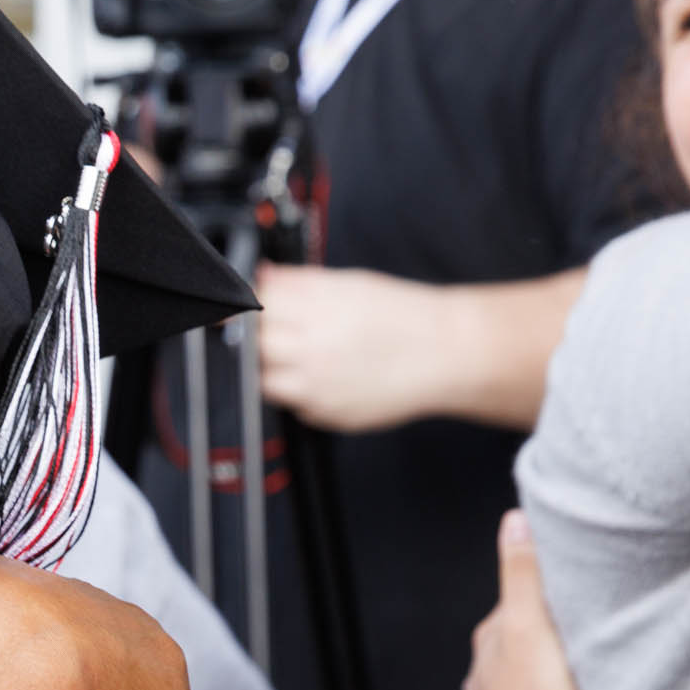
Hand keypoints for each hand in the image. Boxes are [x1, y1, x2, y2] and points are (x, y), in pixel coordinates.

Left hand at [254, 264, 447, 434]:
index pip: (256, 307)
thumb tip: (259, 276)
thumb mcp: (351, 283)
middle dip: (255, 339)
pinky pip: (291, 404)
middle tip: (276, 333)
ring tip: (302, 357)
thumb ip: (298, 282)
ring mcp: (315, 386)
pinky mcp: (324, 414)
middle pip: (252, 345)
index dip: (245, 307)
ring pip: (263, 381)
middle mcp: (311, 349)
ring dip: (271, 369)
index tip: (243, 308)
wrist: (446, 353)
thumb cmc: (403, 315)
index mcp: (317, 308)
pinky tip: (326, 377)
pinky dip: (298, 392)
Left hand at [462, 511, 582, 689]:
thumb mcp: (530, 629)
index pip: (518, 602)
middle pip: (521, 640)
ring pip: (526, 676)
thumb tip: (513, 520)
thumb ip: (521, 577)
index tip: (577, 584)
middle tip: (589, 624)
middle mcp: (483, 674)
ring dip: (549, 669)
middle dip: (548, 632)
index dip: (547, 591)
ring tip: (583, 668)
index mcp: (489, 643)